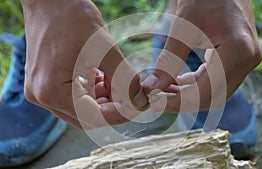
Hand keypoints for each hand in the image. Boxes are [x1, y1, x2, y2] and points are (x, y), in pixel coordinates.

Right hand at [22, 0, 147, 128]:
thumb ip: (125, 80)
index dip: (121, 114)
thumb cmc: (73, 18)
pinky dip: (93, 91)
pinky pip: (74, 97)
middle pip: (87, 117)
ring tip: (118, 81)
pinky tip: (105, 77)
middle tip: (133, 94)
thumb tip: (141, 103)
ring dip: (104, 99)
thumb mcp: (105, 51)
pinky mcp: (47, 82)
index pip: (94, 117)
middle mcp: (42, 96)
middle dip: (113, 107)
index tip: (140, 105)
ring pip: (82, 108)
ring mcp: (42, 90)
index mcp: (52, 91)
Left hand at [143, 0, 261, 111]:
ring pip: (214, 92)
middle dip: (182, 101)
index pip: (205, 92)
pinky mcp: (239, 58)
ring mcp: (246, 60)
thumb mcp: (183, 28)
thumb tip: (150, 88)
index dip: (178, 102)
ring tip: (162, 90)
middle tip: (156, 98)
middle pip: (212, 97)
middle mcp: (248, 60)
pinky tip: (176, 82)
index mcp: (237, 52)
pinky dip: (195, 85)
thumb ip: (168, 61)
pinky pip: (216, 81)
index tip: (154, 102)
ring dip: (188, 95)